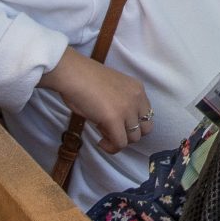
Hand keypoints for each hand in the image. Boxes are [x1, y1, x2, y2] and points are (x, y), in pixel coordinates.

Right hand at [39, 51, 154, 153]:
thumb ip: (121, 104)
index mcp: (137, 89)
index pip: (147, 115)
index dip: (133, 124)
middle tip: (112, 132)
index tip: (118, 125)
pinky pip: (120, 143)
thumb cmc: (83, 79)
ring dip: (119, 140)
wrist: (71, 73)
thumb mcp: (112, 89)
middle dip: (130, 134)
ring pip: (133, 138)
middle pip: (145, 129)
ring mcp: (127, 109)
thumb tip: (117, 126)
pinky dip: (110, 147)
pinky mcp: (114, 119)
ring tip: (102, 133)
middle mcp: (137, 98)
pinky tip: (100, 142)